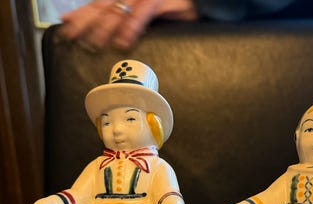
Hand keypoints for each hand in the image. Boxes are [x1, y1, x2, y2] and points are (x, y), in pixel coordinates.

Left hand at [60, 0, 198, 49]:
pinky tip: (122, 41)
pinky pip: (142, 14)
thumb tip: (116, 40)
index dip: (82, 12)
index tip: (67, 23)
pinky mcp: (158, 0)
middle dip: (85, 22)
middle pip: (103, 6)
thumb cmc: (176, 8)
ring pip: (118, 10)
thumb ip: (134, 22)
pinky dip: (131, 28)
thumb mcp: (149, 12)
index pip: (99, 2)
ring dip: (103, 28)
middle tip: (73, 37)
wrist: (199, 1)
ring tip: (93, 44)